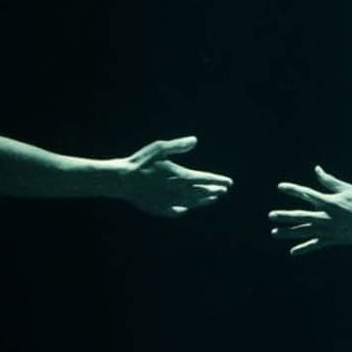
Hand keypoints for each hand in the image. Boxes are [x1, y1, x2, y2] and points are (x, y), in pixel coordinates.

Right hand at [116, 136, 232, 216]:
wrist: (122, 180)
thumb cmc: (141, 161)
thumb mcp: (160, 148)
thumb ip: (178, 145)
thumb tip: (195, 140)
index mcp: (182, 176)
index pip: (206, 180)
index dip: (219, 181)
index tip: (229, 182)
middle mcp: (179, 191)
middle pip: (202, 193)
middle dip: (214, 191)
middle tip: (223, 190)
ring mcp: (170, 202)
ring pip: (192, 203)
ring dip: (203, 201)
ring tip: (212, 199)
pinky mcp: (160, 208)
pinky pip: (175, 211)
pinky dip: (183, 209)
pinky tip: (185, 209)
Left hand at [269, 167, 351, 255]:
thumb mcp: (348, 189)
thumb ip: (330, 181)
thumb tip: (316, 169)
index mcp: (330, 202)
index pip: (307, 194)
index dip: (293, 190)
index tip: (280, 187)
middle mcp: (327, 217)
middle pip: (301, 216)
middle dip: (284, 216)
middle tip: (270, 215)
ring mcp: (329, 230)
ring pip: (304, 232)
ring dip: (288, 232)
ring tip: (274, 233)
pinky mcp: (333, 240)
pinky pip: (316, 245)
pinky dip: (304, 248)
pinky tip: (292, 252)